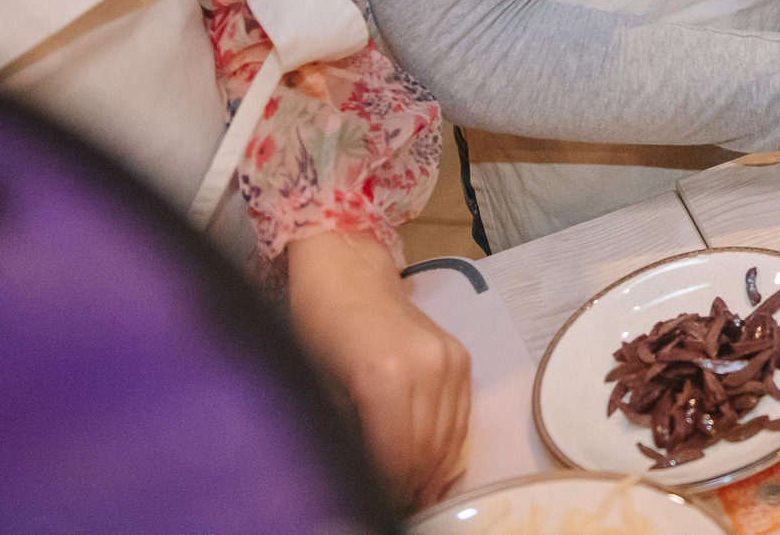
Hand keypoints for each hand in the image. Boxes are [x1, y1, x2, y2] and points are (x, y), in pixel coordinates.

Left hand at [285, 229, 471, 508]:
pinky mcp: (462, 358)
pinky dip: (449, 448)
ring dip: (432, 474)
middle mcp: (427, 369)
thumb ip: (346, 437)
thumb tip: (362, 483)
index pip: (395, 460)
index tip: (373, 505)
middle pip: (426, 453)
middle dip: (410, 488)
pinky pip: (462, 418)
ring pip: (449, 441)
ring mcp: (450, 361)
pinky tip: (431, 468)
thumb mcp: (317, 388)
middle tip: (394, 505)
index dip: (386, 491)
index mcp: (383, 379)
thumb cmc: (318, 327)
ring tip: (412, 495)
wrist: (348, 272)